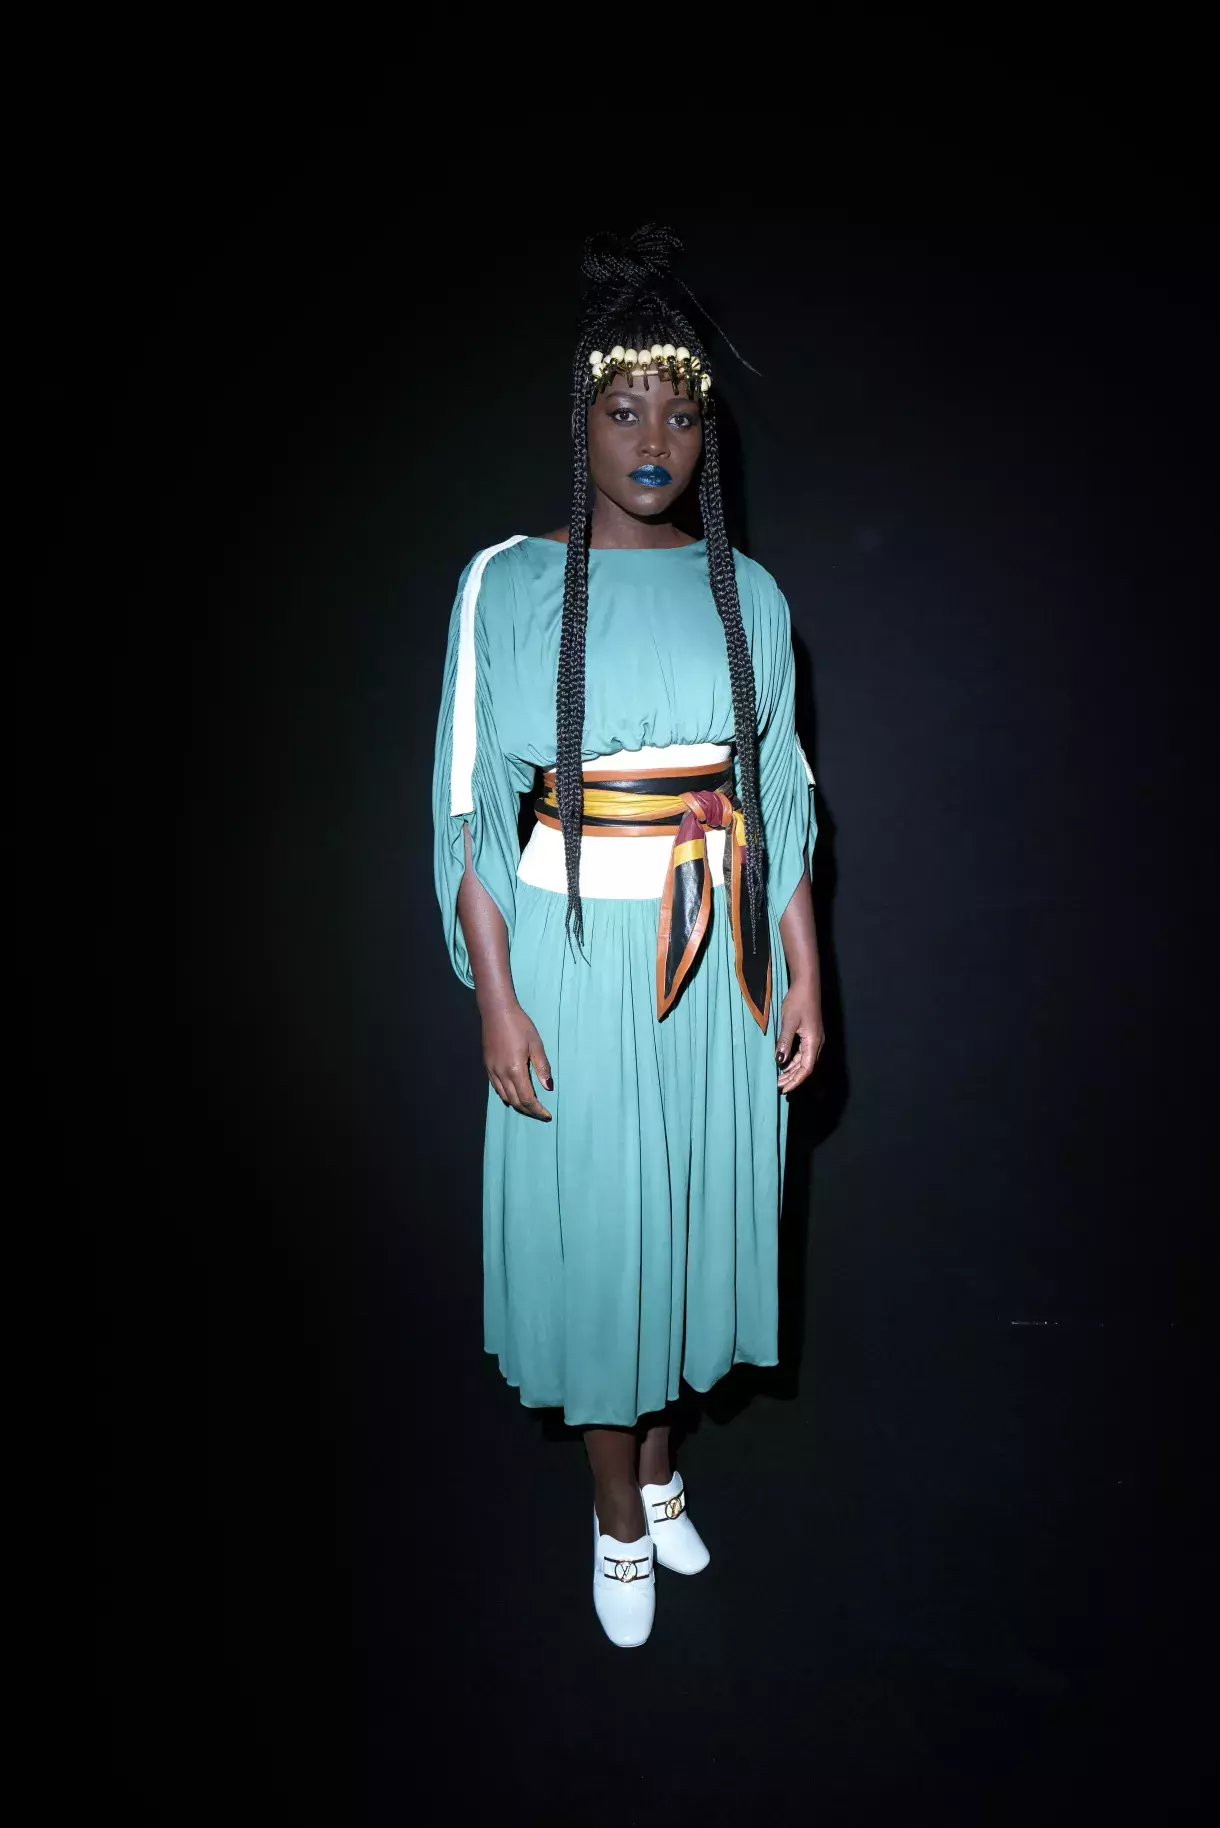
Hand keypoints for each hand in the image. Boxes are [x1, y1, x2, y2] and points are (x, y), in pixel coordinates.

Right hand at [482, 1000, 552, 1120]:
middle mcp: (501, 1074)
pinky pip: (496, 1088)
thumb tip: (549, 1087)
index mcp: (515, 1070)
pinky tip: (512, 1096)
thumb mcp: (536, 1044)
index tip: (547, 1115)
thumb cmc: (519, 1025)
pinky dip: (505, 1096)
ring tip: (529, 1107)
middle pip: (515, 1101)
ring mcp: (492, 1071)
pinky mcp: (487, 1066)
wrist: (496, 1011)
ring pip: (504, 1097)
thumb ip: (542, 1067)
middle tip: (540, 1113)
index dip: (537, 1110)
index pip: (527, 1098)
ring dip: (517, 1105)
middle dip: (529, 1110)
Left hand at [775, 979, 823, 1095]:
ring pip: (803, 1060)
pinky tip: (783, 1062)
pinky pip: (802, 1052)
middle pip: (805, 1067)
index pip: (806, 1068)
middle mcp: (816, 1042)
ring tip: (778, 1077)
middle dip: (792, 1078)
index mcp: (813, 1042)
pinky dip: (792, 1060)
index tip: (784, 1089)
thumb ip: (784, 1042)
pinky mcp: (809, 1033)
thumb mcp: (789, 1022)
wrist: (806, 984)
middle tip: (777, 1085)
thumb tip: (779, 1061)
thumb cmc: (798, 1001)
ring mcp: (814, 1038)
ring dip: (791, 1070)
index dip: (795, 1080)